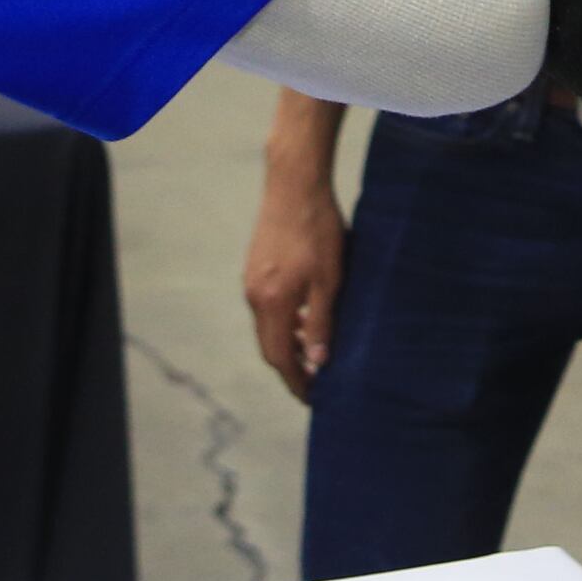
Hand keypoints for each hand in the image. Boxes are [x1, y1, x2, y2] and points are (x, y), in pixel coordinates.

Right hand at [242, 167, 349, 403]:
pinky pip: (267, 306)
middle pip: (270, 345)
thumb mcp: (330, 278)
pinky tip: (307, 315)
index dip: (296, 381)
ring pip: (268, 325)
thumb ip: (322, 321)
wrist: (295, 183)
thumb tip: (319, 361)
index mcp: (272, 303)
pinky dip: (285, 320)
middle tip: (315, 381)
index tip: (313, 398)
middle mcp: (255, 295)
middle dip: (291, 367)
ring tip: (317, 351)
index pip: (280, 357)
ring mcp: (252, 280)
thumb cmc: (318, 228)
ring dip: (290, 342)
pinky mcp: (255, 266)